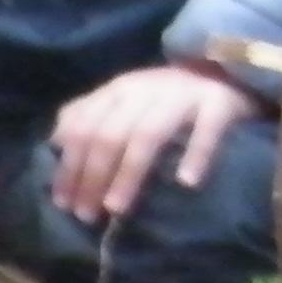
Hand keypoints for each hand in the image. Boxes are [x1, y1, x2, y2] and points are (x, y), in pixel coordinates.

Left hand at [48, 65, 257, 225]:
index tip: (63, 204)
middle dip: (93, 177)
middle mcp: (145, 89)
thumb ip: (89, 117)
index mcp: (117, 90)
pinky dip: (197, 154)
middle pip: (110, 134)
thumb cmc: (165, 98)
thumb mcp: (123, 101)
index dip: (69, 166)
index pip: (83, 128)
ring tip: (117, 209)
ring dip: (129, 174)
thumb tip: (55, 144)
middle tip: (86, 215)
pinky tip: (186, 182)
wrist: (226, 67)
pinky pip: (207, 129)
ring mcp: (183, 95)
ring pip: (148, 135)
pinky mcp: (220, 103)